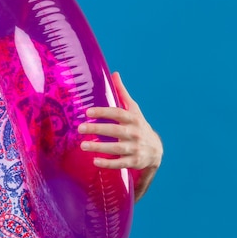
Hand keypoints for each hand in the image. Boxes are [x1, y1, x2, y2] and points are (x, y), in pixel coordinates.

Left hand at [78, 72, 162, 200]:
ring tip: (83, 145)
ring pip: (117, 148)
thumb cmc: (139, 125)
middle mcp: (135, 133)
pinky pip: (120, 163)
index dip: (103, 112)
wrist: (156, 149)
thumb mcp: (134, 109)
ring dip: (99, 147)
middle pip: (115, 131)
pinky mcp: (134, 161)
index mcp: (133, 119)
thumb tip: (114, 74)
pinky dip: (108, 163)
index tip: (88, 112)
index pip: (118, 113)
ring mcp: (135, 148)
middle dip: (98, 129)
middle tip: (80, 128)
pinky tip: (95, 161)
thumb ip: (122, 93)